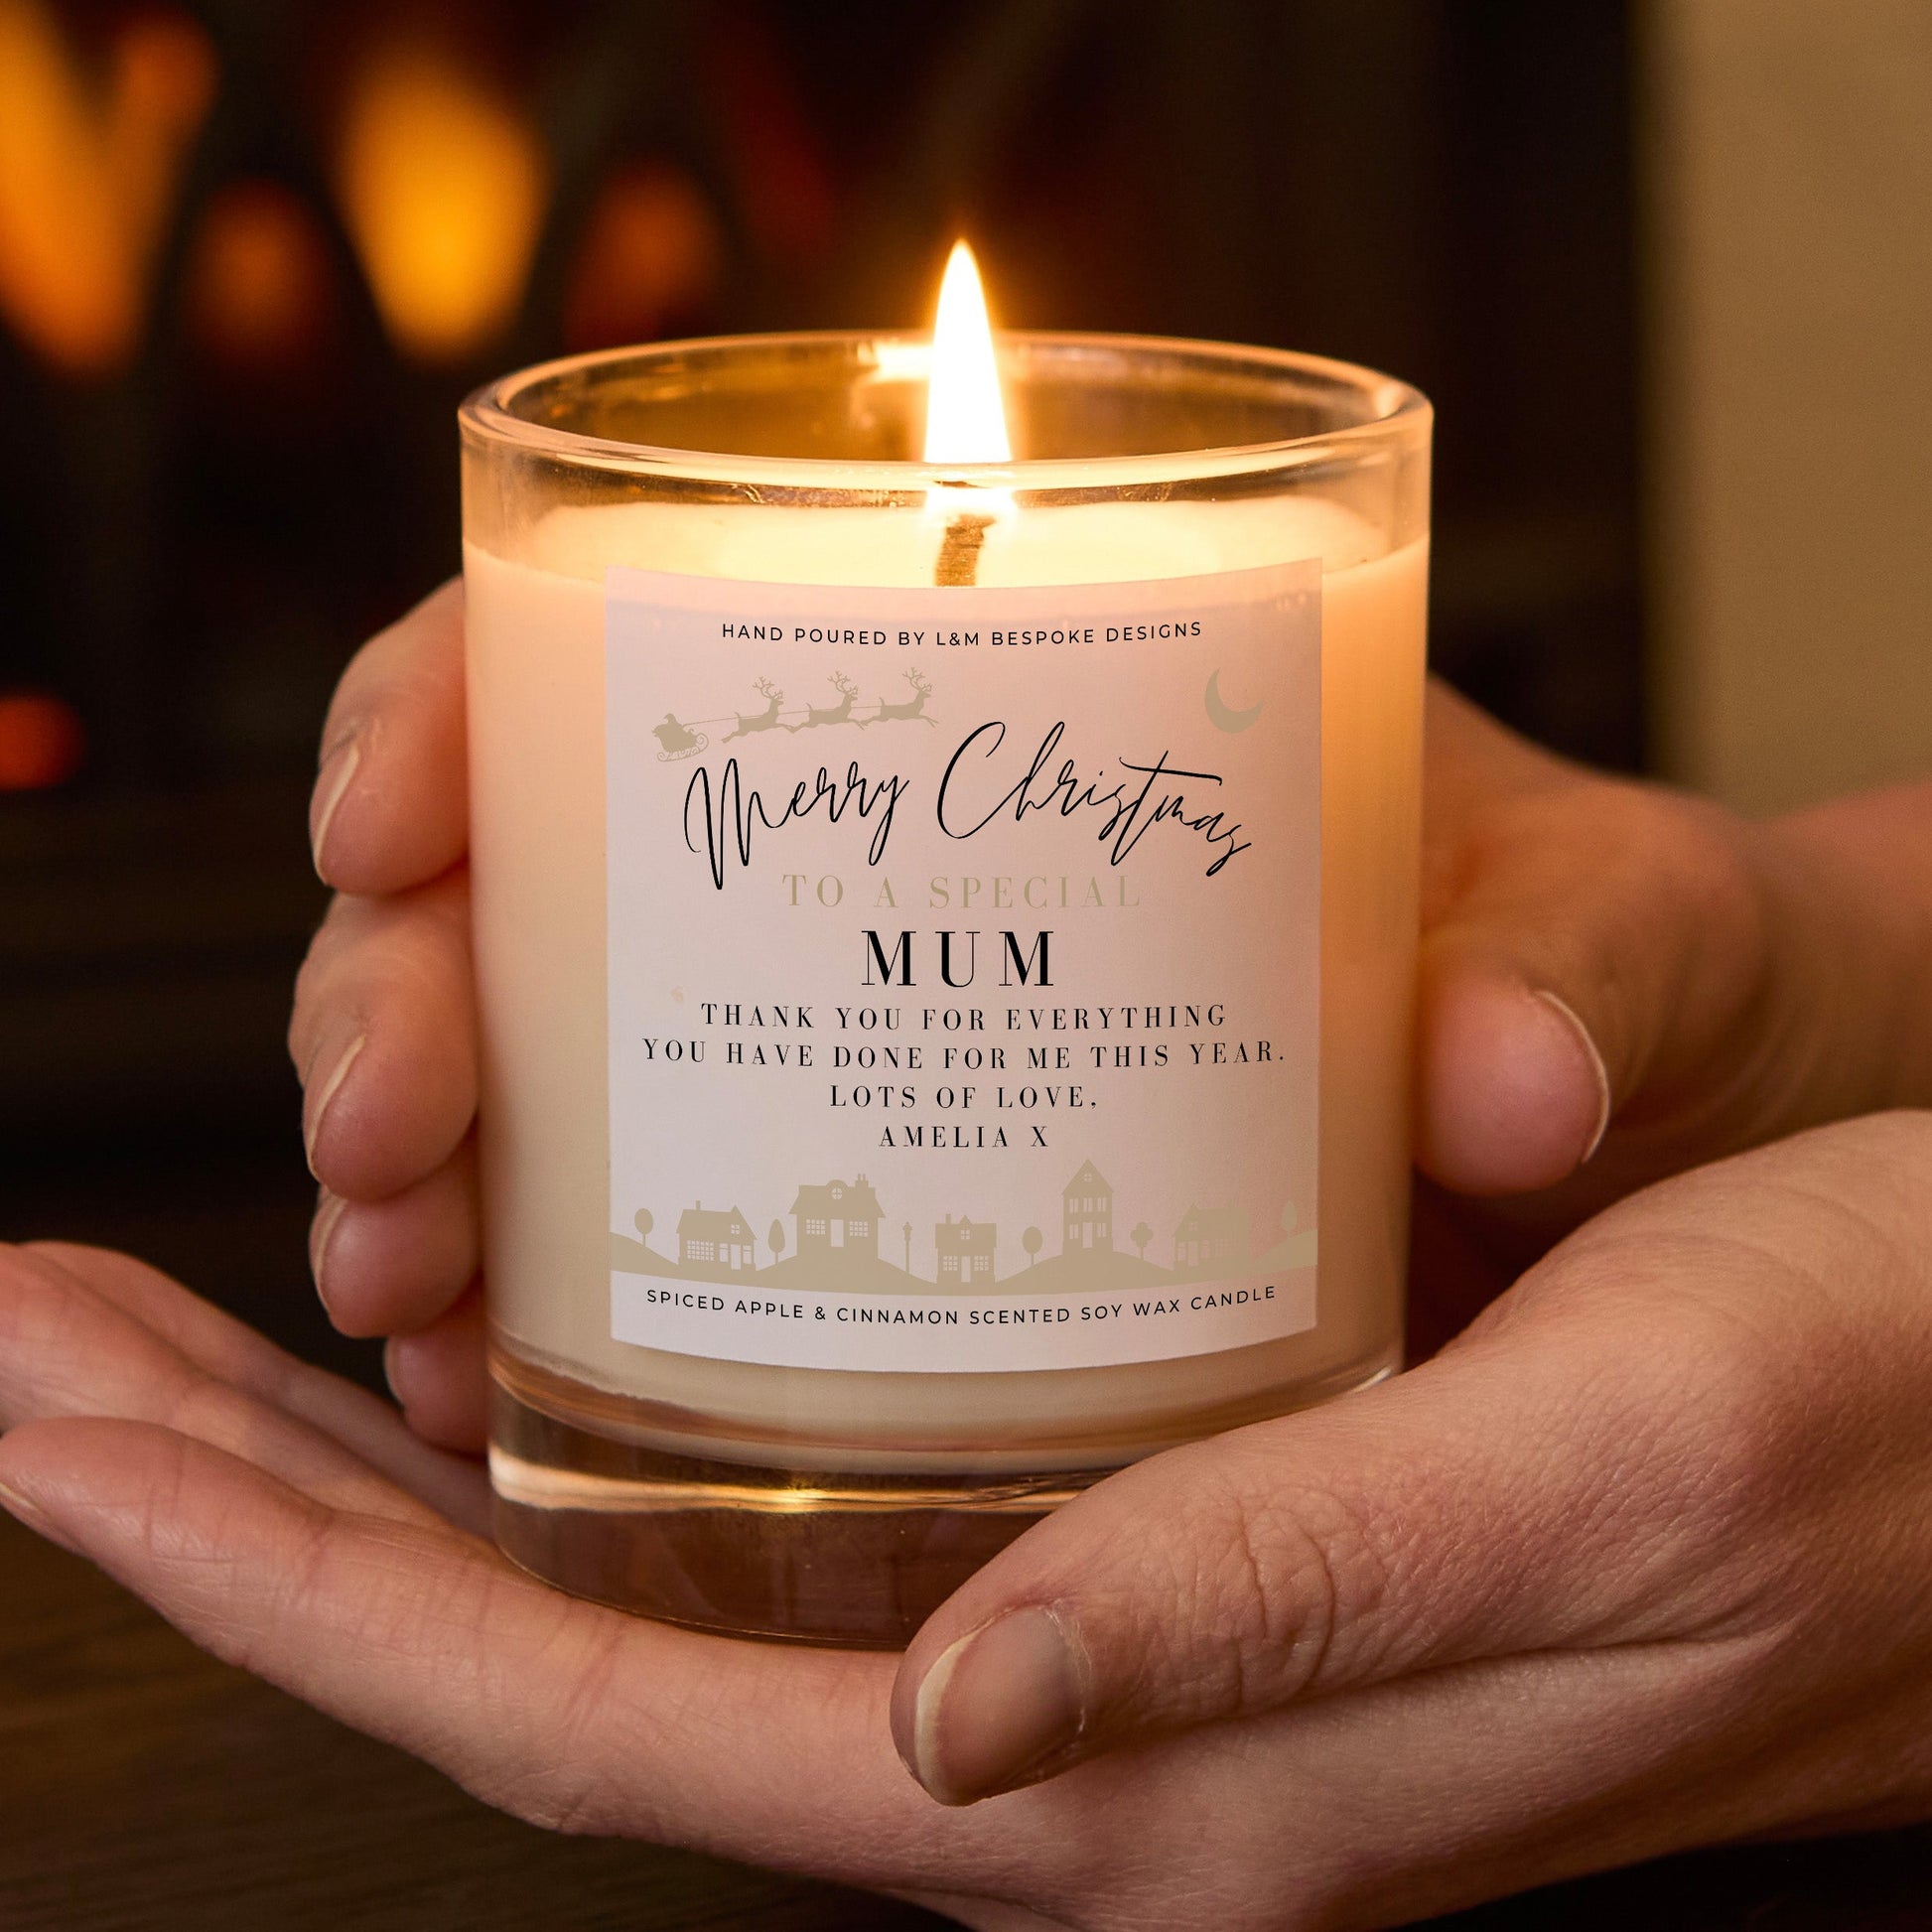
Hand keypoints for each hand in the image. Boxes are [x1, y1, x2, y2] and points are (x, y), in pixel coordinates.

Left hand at [8, 1114, 1931, 1927]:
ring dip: (377, 1456)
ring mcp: (1080, 1641)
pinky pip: (770, 1502)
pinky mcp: (1139, 1531)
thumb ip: (1291, 1609)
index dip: (290, 1585)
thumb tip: (953, 1722)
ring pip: (621, 1576)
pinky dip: (579, 1413)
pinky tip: (492, 1312)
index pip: (595, 1719)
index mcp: (1136, 1780)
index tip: (62, 1420)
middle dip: (249, 1507)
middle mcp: (1063, 1736)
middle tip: (29, 1338)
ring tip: (166, 1311)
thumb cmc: (1851, 1405)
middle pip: (545, 1652)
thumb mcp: (1602, 1470)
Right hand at [291, 582, 1931, 1428]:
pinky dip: (533, 1313)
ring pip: (545, 1078)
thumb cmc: (1599, 962)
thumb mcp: (1602, 932)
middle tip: (387, 1128)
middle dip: (398, 993)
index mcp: (1022, 706)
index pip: (658, 641)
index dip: (463, 705)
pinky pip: (639, 1247)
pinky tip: (490, 1388)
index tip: (385, 815)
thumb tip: (1504, 1079)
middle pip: (542, 881)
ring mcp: (871, 1056)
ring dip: (428, 1181)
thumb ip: (1577, 971)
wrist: (1651, 1127)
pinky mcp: (887, 1232)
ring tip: (407, 1290)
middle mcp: (906, 882)